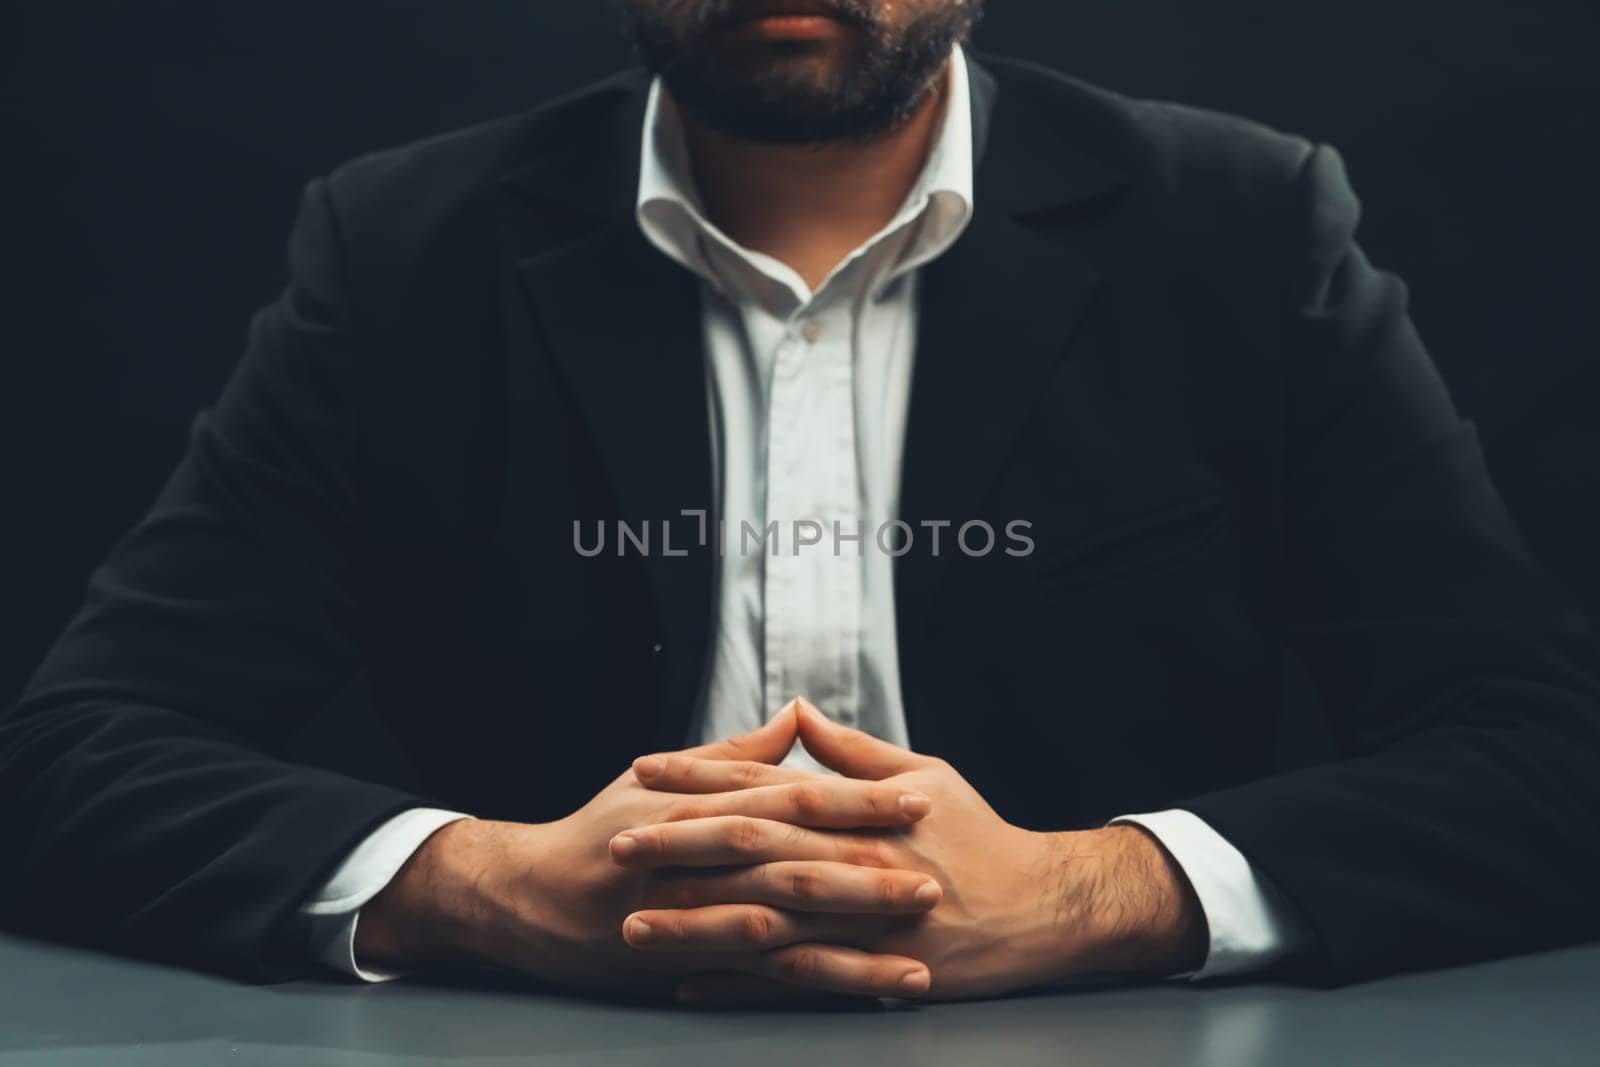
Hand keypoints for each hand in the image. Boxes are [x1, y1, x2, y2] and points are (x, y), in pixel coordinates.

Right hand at [354, 700, 941, 999]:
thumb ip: (733, 753)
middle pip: (796, 861)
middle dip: (868, 872)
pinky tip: (852, 987)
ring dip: (850, 936)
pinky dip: (805, 980)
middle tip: (932, 878)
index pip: (793, 796)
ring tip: (911, 944)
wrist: (522, 895)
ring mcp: (689, 915)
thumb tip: (794, 717)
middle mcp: (696, 858)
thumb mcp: (659, 776)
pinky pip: (753, 975)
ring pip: (782, 924)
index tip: (917, 798)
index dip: (858, 798)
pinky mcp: (682, 963)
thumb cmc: (596, 829)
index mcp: (701, 804)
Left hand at [620, 699, 1206, 1003]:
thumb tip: (800, 710)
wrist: (1045, 908)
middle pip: (753, 849)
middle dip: (679, 848)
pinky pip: (795, 980)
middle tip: (615, 846)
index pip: (765, 783)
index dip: (701, 776)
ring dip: (696, 923)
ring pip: (764, 920)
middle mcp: (855, 860)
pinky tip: (693, 983)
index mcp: (860, 807)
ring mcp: (862, 920)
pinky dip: (742, 983)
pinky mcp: (872, 968)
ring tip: (634, 924)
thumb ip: (855, 749)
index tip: (644, 770)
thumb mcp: (926, 773)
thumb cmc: (981, 835)